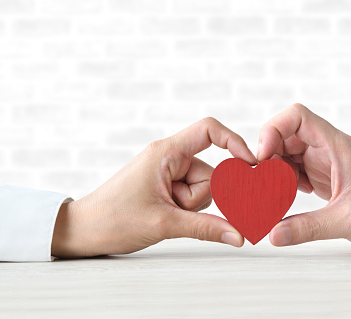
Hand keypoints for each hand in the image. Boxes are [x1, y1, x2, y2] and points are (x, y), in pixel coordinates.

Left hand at [51, 118, 256, 257]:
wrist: (84, 231)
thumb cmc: (113, 219)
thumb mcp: (164, 223)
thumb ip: (205, 227)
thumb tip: (238, 235)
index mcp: (165, 152)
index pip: (208, 130)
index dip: (234, 142)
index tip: (250, 163)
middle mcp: (169, 157)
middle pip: (211, 172)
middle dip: (200, 197)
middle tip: (176, 209)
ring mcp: (168, 172)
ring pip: (204, 187)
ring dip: (193, 206)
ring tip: (166, 214)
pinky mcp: (167, 186)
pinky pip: (193, 195)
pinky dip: (188, 209)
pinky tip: (168, 216)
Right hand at [257, 104, 350, 250]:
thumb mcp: (349, 220)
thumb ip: (309, 227)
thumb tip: (274, 234)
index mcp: (337, 146)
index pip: (297, 117)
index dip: (274, 129)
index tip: (264, 155)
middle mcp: (328, 149)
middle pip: (286, 134)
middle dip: (268, 153)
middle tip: (261, 180)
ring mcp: (325, 162)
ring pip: (287, 152)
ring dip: (274, 169)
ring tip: (268, 191)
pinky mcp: (323, 175)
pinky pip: (294, 169)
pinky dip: (283, 180)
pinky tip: (281, 197)